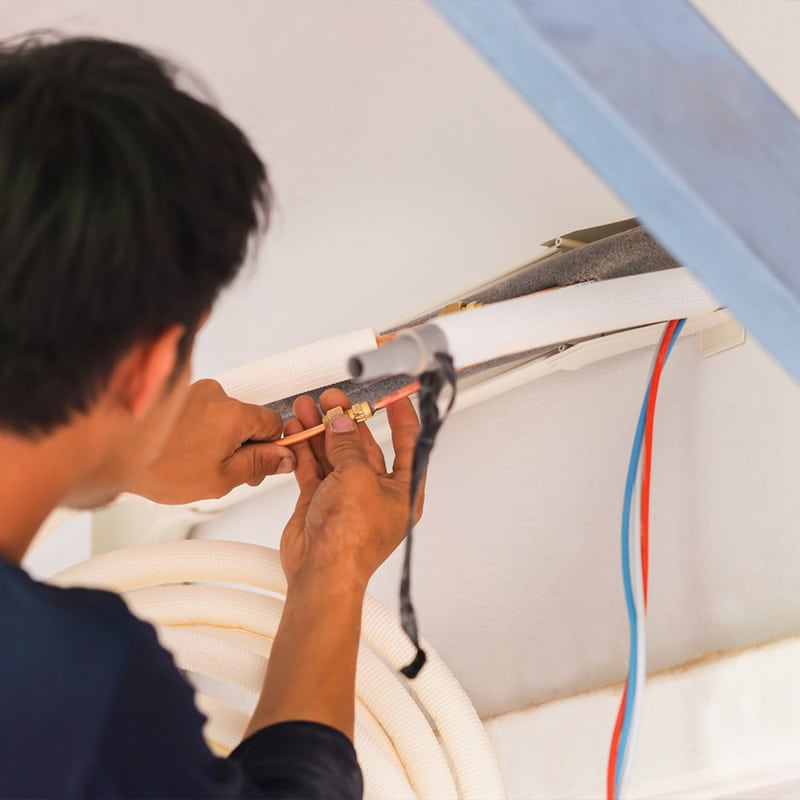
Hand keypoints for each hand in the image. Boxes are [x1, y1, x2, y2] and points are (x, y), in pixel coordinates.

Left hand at [128, 379, 294, 503]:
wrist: (114, 452)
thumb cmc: (161, 467)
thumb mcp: (221, 478)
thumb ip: (258, 465)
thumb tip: (282, 459)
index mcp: (234, 414)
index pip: (274, 422)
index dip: (272, 447)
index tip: (263, 462)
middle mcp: (217, 395)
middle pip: (249, 419)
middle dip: (243, 445)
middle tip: (227, 471)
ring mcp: (196, 392)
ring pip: (225, 417)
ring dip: (220, 438)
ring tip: (196, 463)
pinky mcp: (178, 395)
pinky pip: (204, 412)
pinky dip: (201, 430)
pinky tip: (184, 451)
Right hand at [280, 388, 421, 589]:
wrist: (321, 570)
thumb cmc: (352, 541)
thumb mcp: (358, 477)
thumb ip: (348, 446)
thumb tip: (342, 424)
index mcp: (402, 491)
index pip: (408, 446)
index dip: (402, 419)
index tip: (395, 398)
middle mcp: (376, 493)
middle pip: (364, 447)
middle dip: (347, 421)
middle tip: (334, 399)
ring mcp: (347, 497)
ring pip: (335, 454)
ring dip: (321, 430)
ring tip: (310, 407)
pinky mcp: (320, 502)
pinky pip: (314, 468)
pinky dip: (305, 449)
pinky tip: (298, 430)